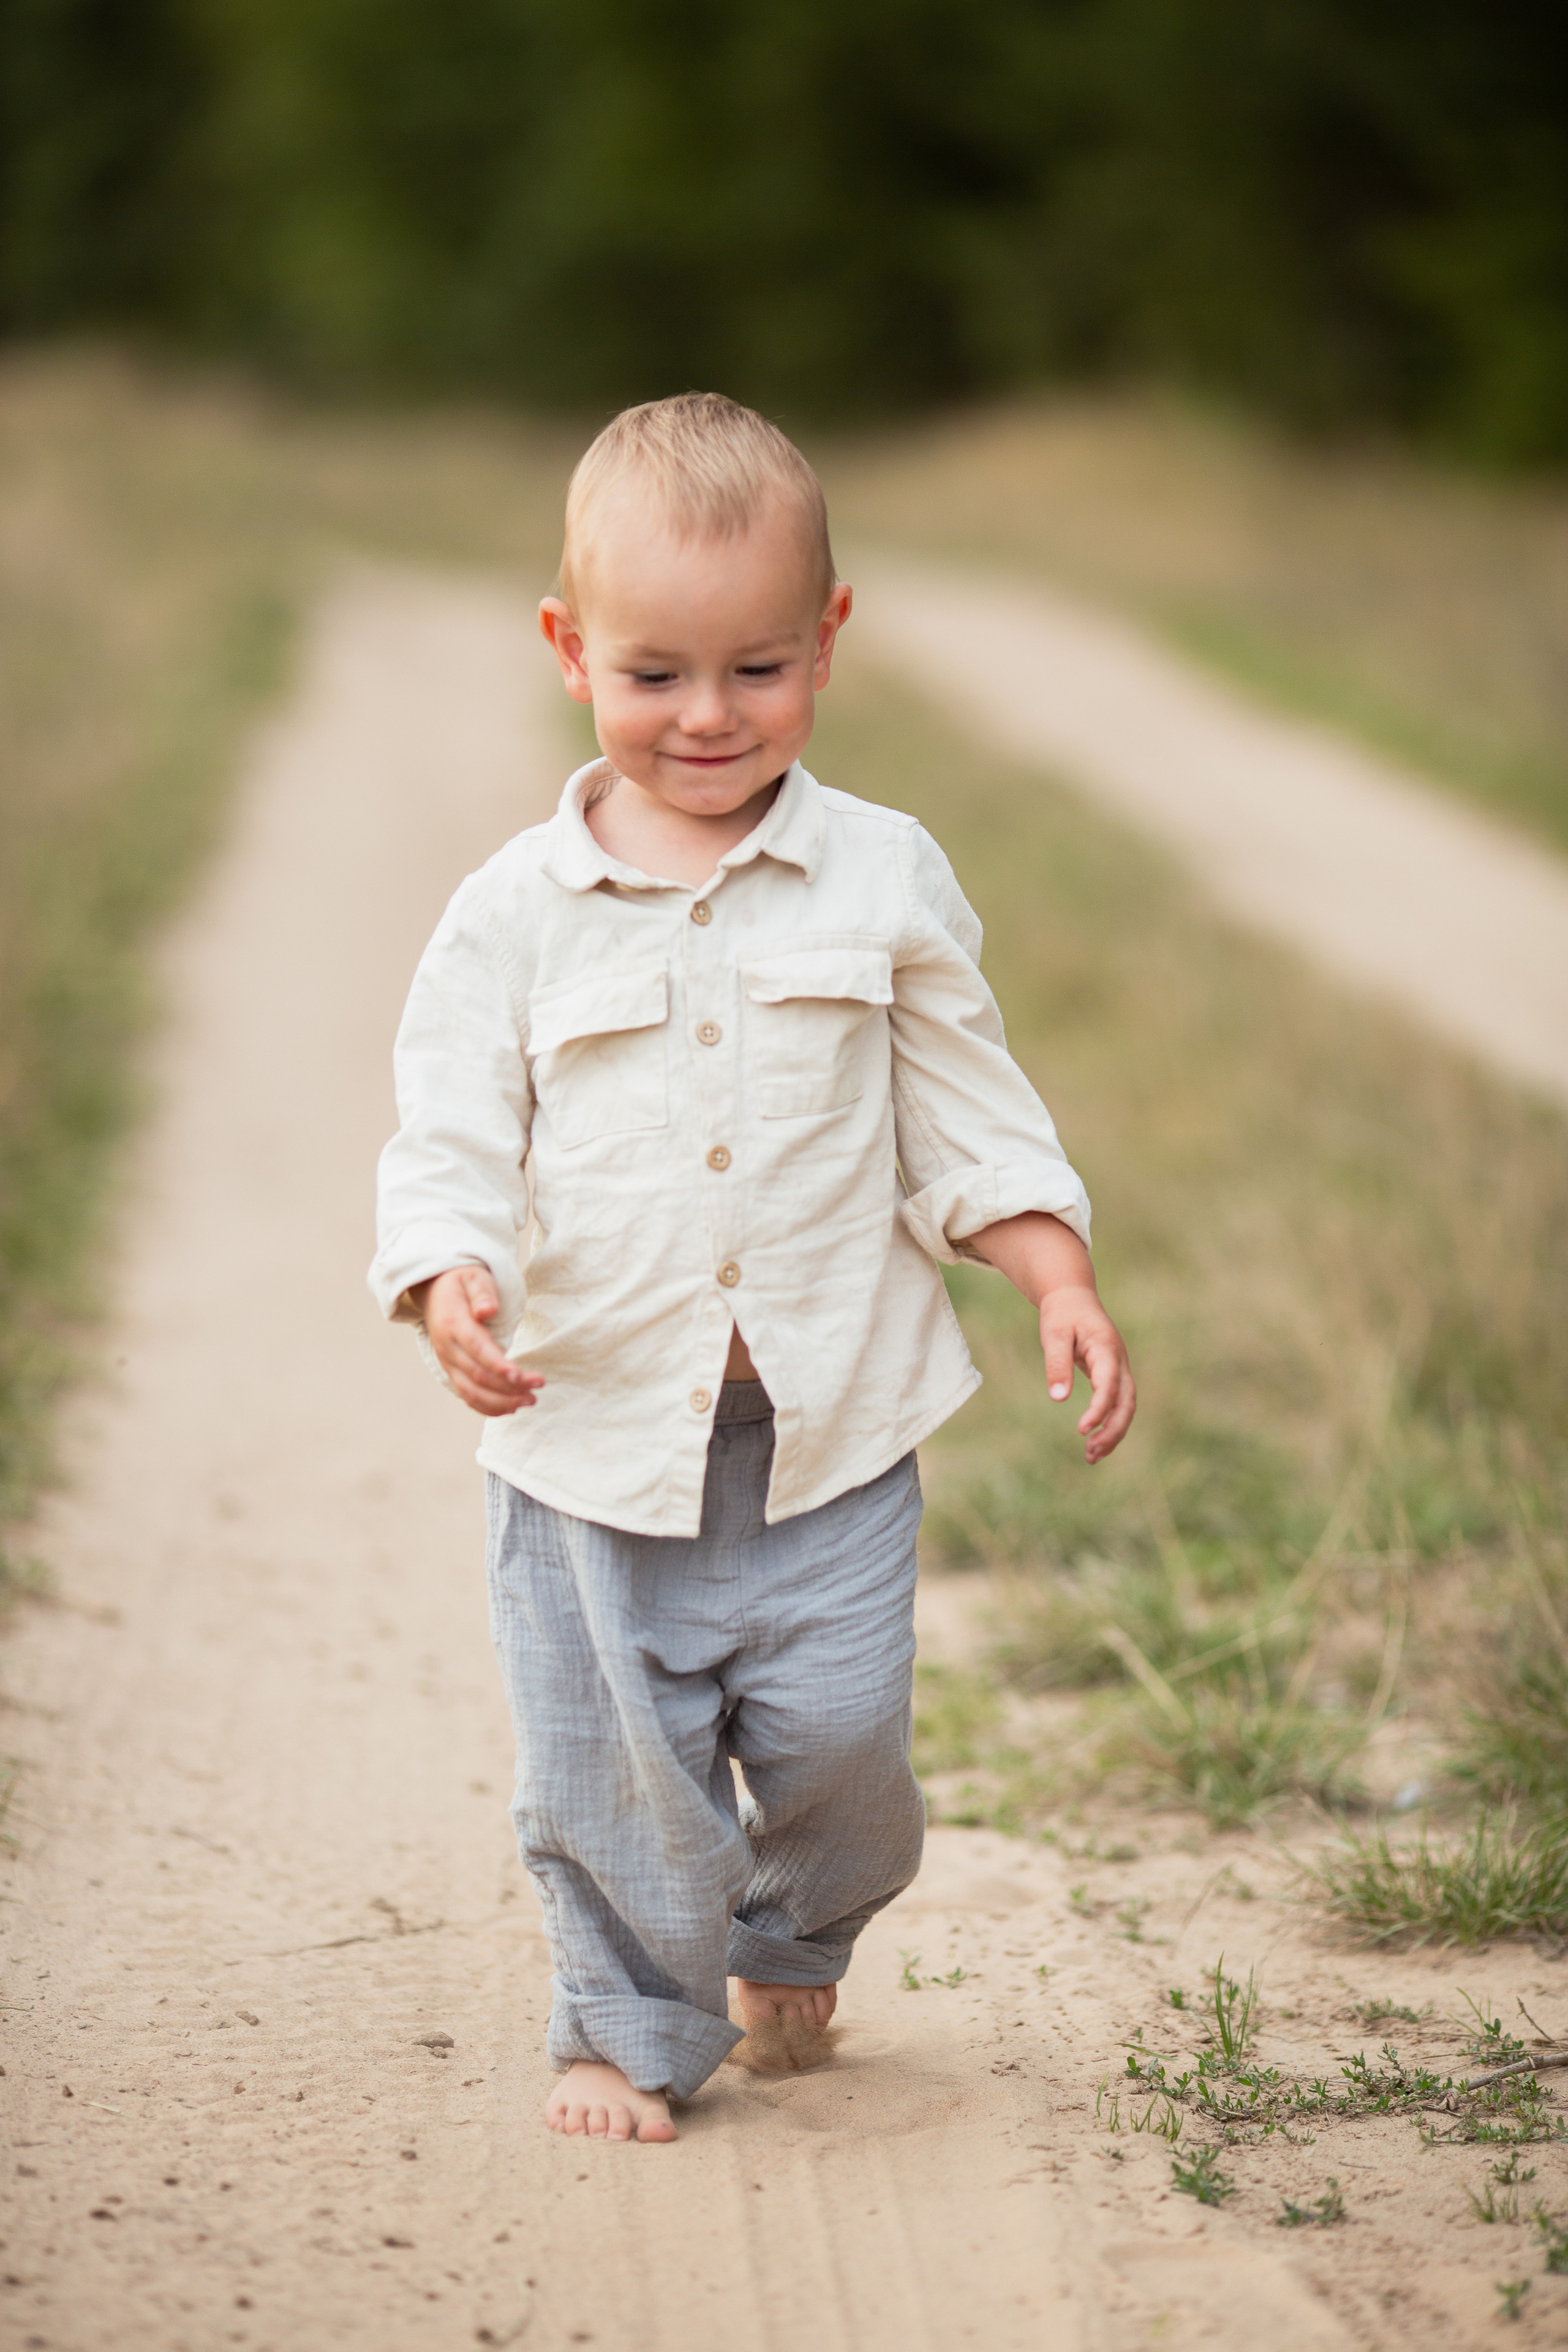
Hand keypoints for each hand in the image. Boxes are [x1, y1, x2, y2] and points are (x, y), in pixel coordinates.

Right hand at [409, 1266, 543, 1416]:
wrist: (435, 1291)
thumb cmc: (461, 1282)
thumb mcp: (473, 1277)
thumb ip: (482, 1293)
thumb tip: (488, 1310)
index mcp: (453, 1324)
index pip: (477, 1350)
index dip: (498, 1365)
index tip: (521, 1376)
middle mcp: (447, 1348)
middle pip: (478, 1376)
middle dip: (509, 1386)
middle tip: (538, 1387)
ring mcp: (448, 1363)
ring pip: (472, 1392)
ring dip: (501, 1401)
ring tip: (530, 1400)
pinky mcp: (452, 1371)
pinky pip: (467, 1395)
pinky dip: (487, 1407)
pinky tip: (511, 1408)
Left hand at [1039, 1284, 1135, 1464]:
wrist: (1073, 1297)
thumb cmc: (1061, 1314)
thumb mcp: (1053, 1334)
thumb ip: (1057, 1364)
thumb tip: (1059, 1399)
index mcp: (1105, 1348)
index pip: (1109, 1384)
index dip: (1099, 1408)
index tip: (1082, 1429)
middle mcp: (1119, 1361)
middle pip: (1127, 1402)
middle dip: (1112, 1430)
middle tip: (1091, 1452)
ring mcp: (1119, 1369)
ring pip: (1126, 1407)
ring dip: (1112, 1433)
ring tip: (1091, 1457)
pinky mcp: (1113, 1376)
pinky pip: (1117, 1404)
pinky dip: (1108, 1424)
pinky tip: (1093, 1443)